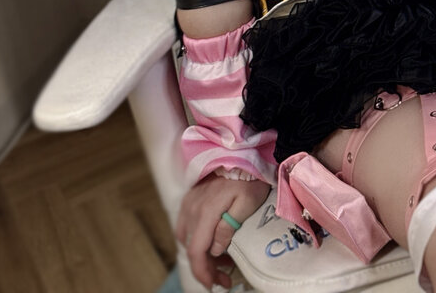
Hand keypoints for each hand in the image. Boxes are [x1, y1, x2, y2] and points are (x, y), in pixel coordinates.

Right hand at [176, 172, 270, 289]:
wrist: (243, 155)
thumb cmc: (249, 179)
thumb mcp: (246, 204)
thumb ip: (228, 228)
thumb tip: (214, 249)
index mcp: (206, 211)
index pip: (196, 250)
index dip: (203, 272)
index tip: (214, 284)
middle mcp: (192, 208)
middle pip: (191, 248)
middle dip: (206, 268)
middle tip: (224, 278)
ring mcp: (189, 203)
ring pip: (187, 239)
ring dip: (201, 254)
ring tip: (221, 261)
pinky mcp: (190, 199)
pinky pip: (186, 226)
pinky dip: (196, 239)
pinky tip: (211, 243)